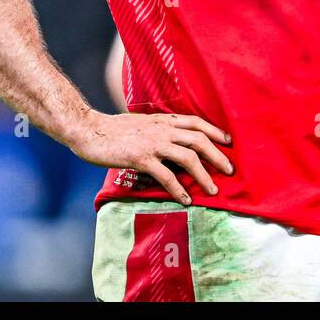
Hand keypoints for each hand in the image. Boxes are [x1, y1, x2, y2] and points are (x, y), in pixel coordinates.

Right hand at [72, 111, 232, 205]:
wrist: (88, 130)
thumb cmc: (113, 130)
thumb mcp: (142, 123)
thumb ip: (159, 130)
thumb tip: (174, 142)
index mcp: (163, 120)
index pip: (196, 122)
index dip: (215, 131)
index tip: (228, 141)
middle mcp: (162, 129)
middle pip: (199, 139)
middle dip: (218, 155)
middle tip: (230, 170)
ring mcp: (152, 143)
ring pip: (188, 157)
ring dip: (204, 175)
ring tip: (213, 189)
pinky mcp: (141, 158)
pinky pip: (166, 176)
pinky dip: (179, 189)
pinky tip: (186, 200)